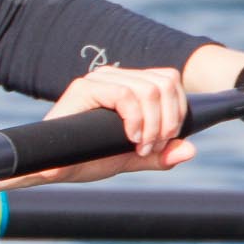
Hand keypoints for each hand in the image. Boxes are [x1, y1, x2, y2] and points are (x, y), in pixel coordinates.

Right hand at [0, 65, 195, 190]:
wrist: (52, 167)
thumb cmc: (87, 159)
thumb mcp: (132, 159)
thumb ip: (161, 155)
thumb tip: (190, 150)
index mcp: (127, 85)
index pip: (168, 80)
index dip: (177, 112)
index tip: (163, 142)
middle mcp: (114, 76)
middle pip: (166, 83)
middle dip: (168, 121)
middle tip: (152, 147)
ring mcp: (99, 79)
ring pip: (151, 88)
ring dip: (154, 123)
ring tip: (141, 146)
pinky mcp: (85, 88)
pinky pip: (127, 95)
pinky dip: (136, 119)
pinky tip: (130, 137)